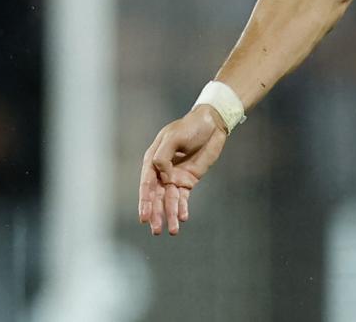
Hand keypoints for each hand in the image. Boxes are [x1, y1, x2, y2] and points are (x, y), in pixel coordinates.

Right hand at [138, 105, 227, 236]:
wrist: (212, 124)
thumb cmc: (190, 126)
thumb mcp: (174, 137)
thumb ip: (164, 155)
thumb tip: (161, 173)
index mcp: (153, 160)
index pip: (146, 184)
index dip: (145, 202)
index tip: (144, 217)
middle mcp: (161, 171)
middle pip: (157, 197)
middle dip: (156, 214)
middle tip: (156, 230)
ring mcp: (175, 177)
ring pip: (169, 200)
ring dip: (170, 215)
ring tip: (173, 230)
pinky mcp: (188, 180)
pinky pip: (183, 197)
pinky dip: (182, 208)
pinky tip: (183, 218)